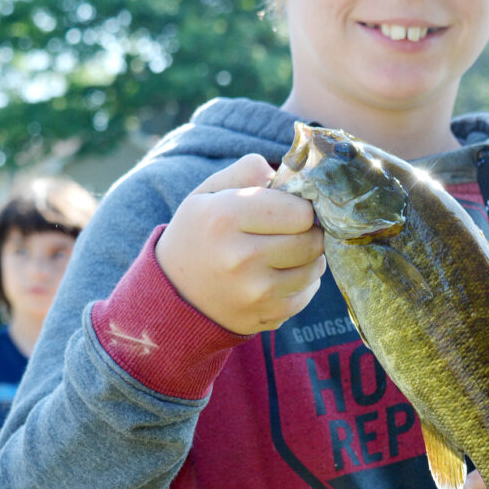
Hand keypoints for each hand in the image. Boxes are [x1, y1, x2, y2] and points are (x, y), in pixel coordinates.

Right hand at [155, 154, 324, 334]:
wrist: (173, 296)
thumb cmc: (198, 235)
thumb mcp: (207, 193)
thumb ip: (247, 171)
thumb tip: (291, 173)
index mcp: (226, 217)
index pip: (300, 210)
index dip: (300, 206)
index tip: (289, 208)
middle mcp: (241, 257)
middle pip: (311, 239)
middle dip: (308, 231)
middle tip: (293, 230)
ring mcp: (255, 292)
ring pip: (314, 267)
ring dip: (308, 257)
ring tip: (287, 251)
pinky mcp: (267, 316)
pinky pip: (307, 293)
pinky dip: (302, 283)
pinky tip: (280, 275)